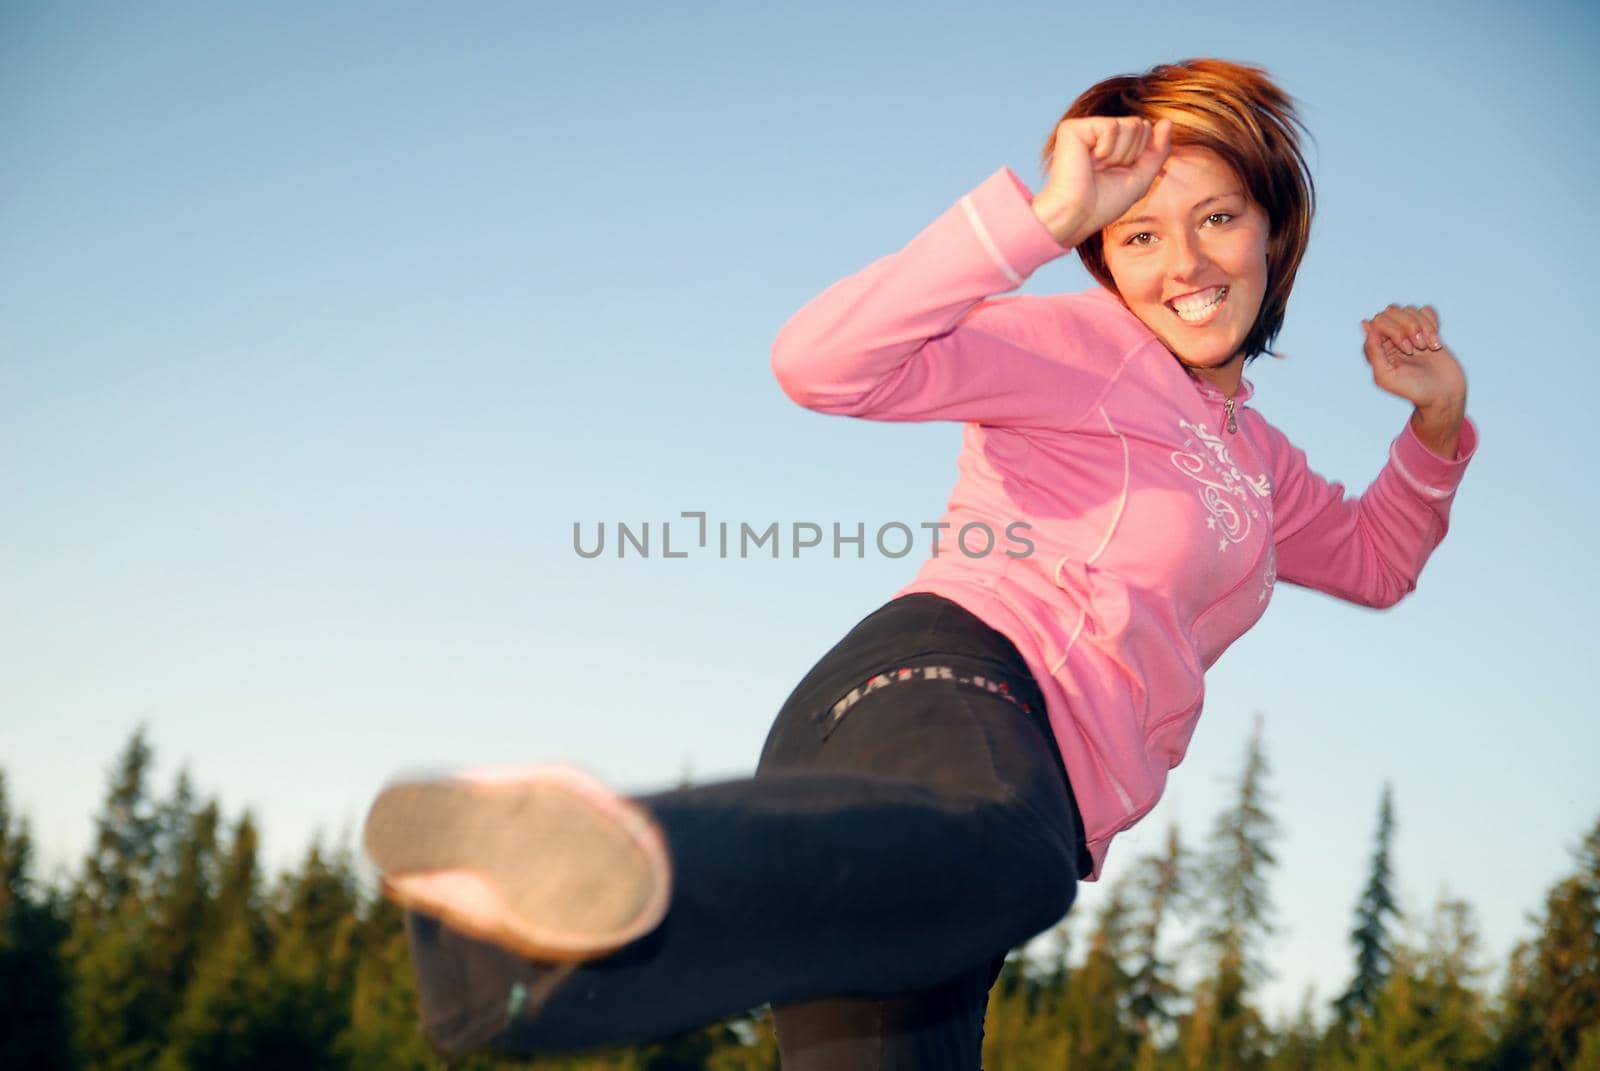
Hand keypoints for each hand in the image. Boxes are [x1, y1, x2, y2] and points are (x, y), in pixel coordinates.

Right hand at [1031, 117, 1171, 247]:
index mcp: (1112, 144)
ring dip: (1119, 154)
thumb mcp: (1140, 178)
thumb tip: (1167, 122)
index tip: (1117, 174)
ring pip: (1130, 124)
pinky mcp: (1073, 128)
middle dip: (1131, 154)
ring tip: (1097, 167)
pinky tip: (1089, 160)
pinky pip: (1112, 126)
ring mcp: (1085, 128)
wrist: (1077, 216)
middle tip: (1106, 171)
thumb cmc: (1104, 204)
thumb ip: (1157, 151)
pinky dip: (1106, 149)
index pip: (1146, 131)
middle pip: (1140, 125)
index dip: (1140, 156)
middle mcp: (1098, 133)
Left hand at [1361, 303, 1467, 456]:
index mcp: (1376, 348)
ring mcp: (1408, 333)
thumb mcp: (1386, 376)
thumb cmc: (1413, 389)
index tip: (1407, 350)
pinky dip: (1432, 323)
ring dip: (1423, 326)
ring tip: (1429, 347)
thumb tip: (1365, 323)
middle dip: (1409, 326)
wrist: (1443, 395)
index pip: (1378, 321)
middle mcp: (1389, 339)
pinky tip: (1435, 341)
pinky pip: (1425, 311)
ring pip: (1409, 309)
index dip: (1394, 331)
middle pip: (1392, 311)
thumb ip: (1372, 351)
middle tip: (1418, 348)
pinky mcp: (1426, 330)